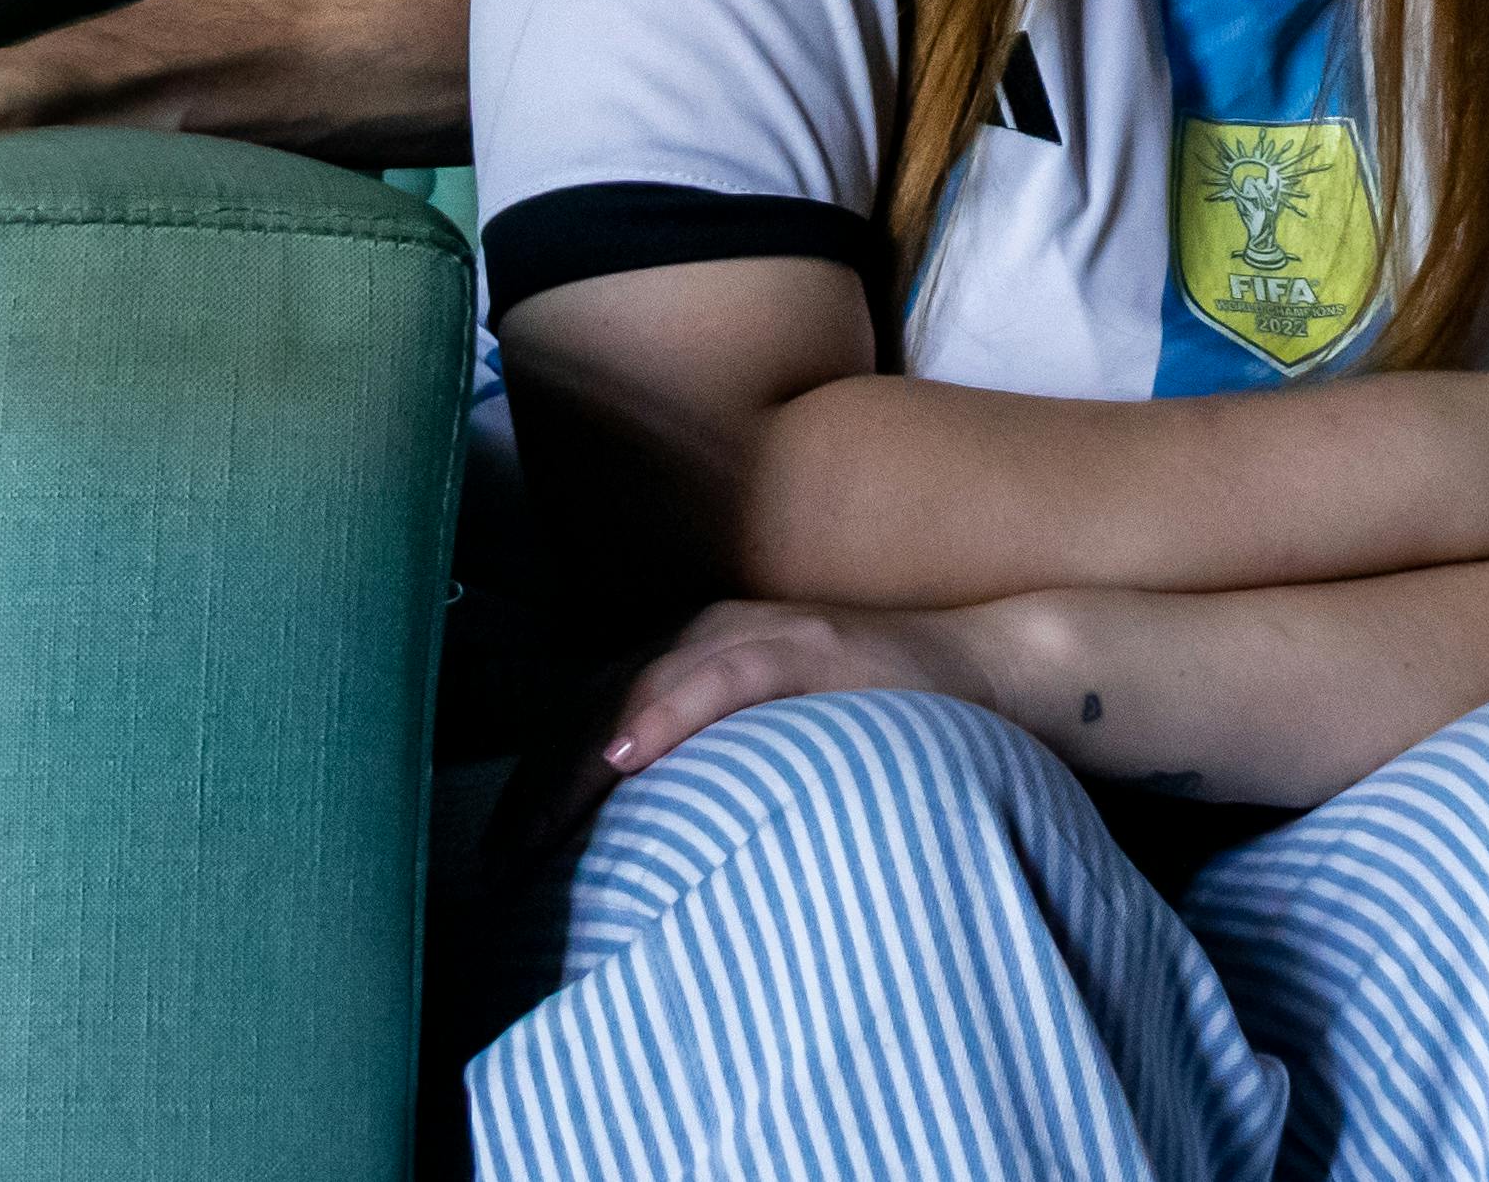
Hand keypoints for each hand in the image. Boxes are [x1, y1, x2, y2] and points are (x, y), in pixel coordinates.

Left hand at [492, 598, 1015, 869]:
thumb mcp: (778, 736)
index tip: (495, 850)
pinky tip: (626, 755)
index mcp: (697, 646)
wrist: (992, 667)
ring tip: (534, 828)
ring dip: (579, 755)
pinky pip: (727, 674)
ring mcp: (765, 632)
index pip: (588, 704)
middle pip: (594, 694)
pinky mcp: (817, 646)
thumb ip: (716, 763)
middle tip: (497, 859)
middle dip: (537, 777)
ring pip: (642, 682)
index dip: (534, 773)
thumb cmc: (879, 716)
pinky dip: (670, 711)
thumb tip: (645, 843)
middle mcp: (716, 628)